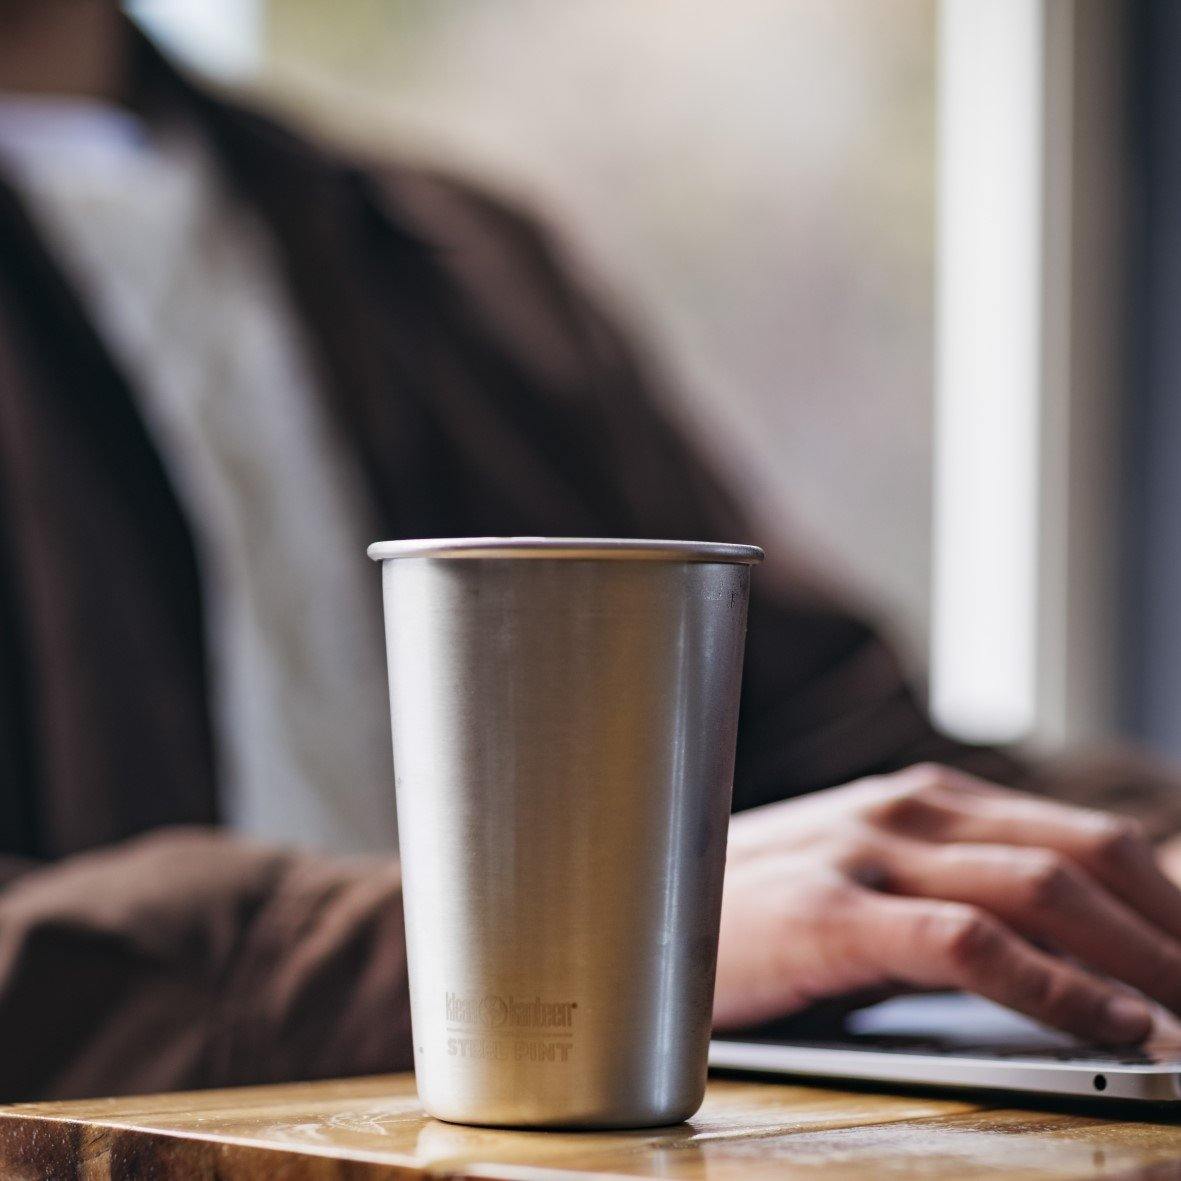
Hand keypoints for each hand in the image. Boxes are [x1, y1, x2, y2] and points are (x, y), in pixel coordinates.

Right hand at [714, 764, 1180, 1042]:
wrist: (623, 905)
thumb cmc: (751, 909)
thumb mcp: (861, 882)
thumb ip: (951, 893)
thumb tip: (1071, 949)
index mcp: (922, 800)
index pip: (1082, 840)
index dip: (1171, 904)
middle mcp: (907, 810)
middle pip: (1088, 857)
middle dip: (1177, 931)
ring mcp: (868, 853)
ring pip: (1045, 890)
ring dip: (1147, 963)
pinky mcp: (832, 912)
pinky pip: (970, 943)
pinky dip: (1060, 987)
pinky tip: (1117, 1029)